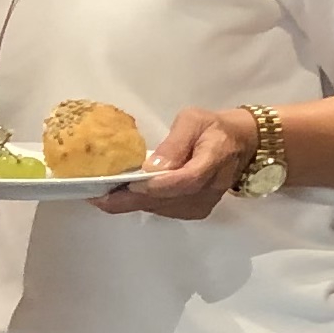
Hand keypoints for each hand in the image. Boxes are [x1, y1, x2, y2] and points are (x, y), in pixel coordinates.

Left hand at [95, 107, 255, 220]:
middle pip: (165, 200)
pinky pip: (162, 211)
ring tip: (102, 191)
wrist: (239, 146)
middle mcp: (208, 190)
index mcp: (213, 160)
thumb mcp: (193, 120)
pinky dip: (141, 203)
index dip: (157, 185)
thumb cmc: (213, 128)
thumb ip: (175, 143)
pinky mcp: (194, 211)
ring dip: (129, 202)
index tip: (127, 184)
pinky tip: (122, 193)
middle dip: (127, 199)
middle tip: (94, 193)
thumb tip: (152, 166)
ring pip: (159, 208)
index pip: (186, 180)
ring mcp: (200, 205)